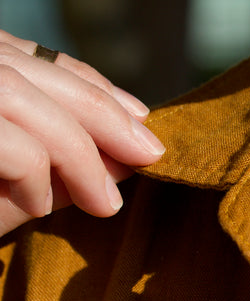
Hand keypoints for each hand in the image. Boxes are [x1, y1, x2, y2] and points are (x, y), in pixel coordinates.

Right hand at [0, 31, 164, 235]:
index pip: (35, 59)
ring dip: (77, 152)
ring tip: (105, 202)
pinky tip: (40, 206)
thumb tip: (132, 156)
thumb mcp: (11, 183)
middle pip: (34, 73)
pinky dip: (34, 175)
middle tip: (149, 155)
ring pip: (22, 98)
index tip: (141, 119)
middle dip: (101, 115)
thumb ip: (62, 164)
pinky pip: (6, 143)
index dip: (94, 88)